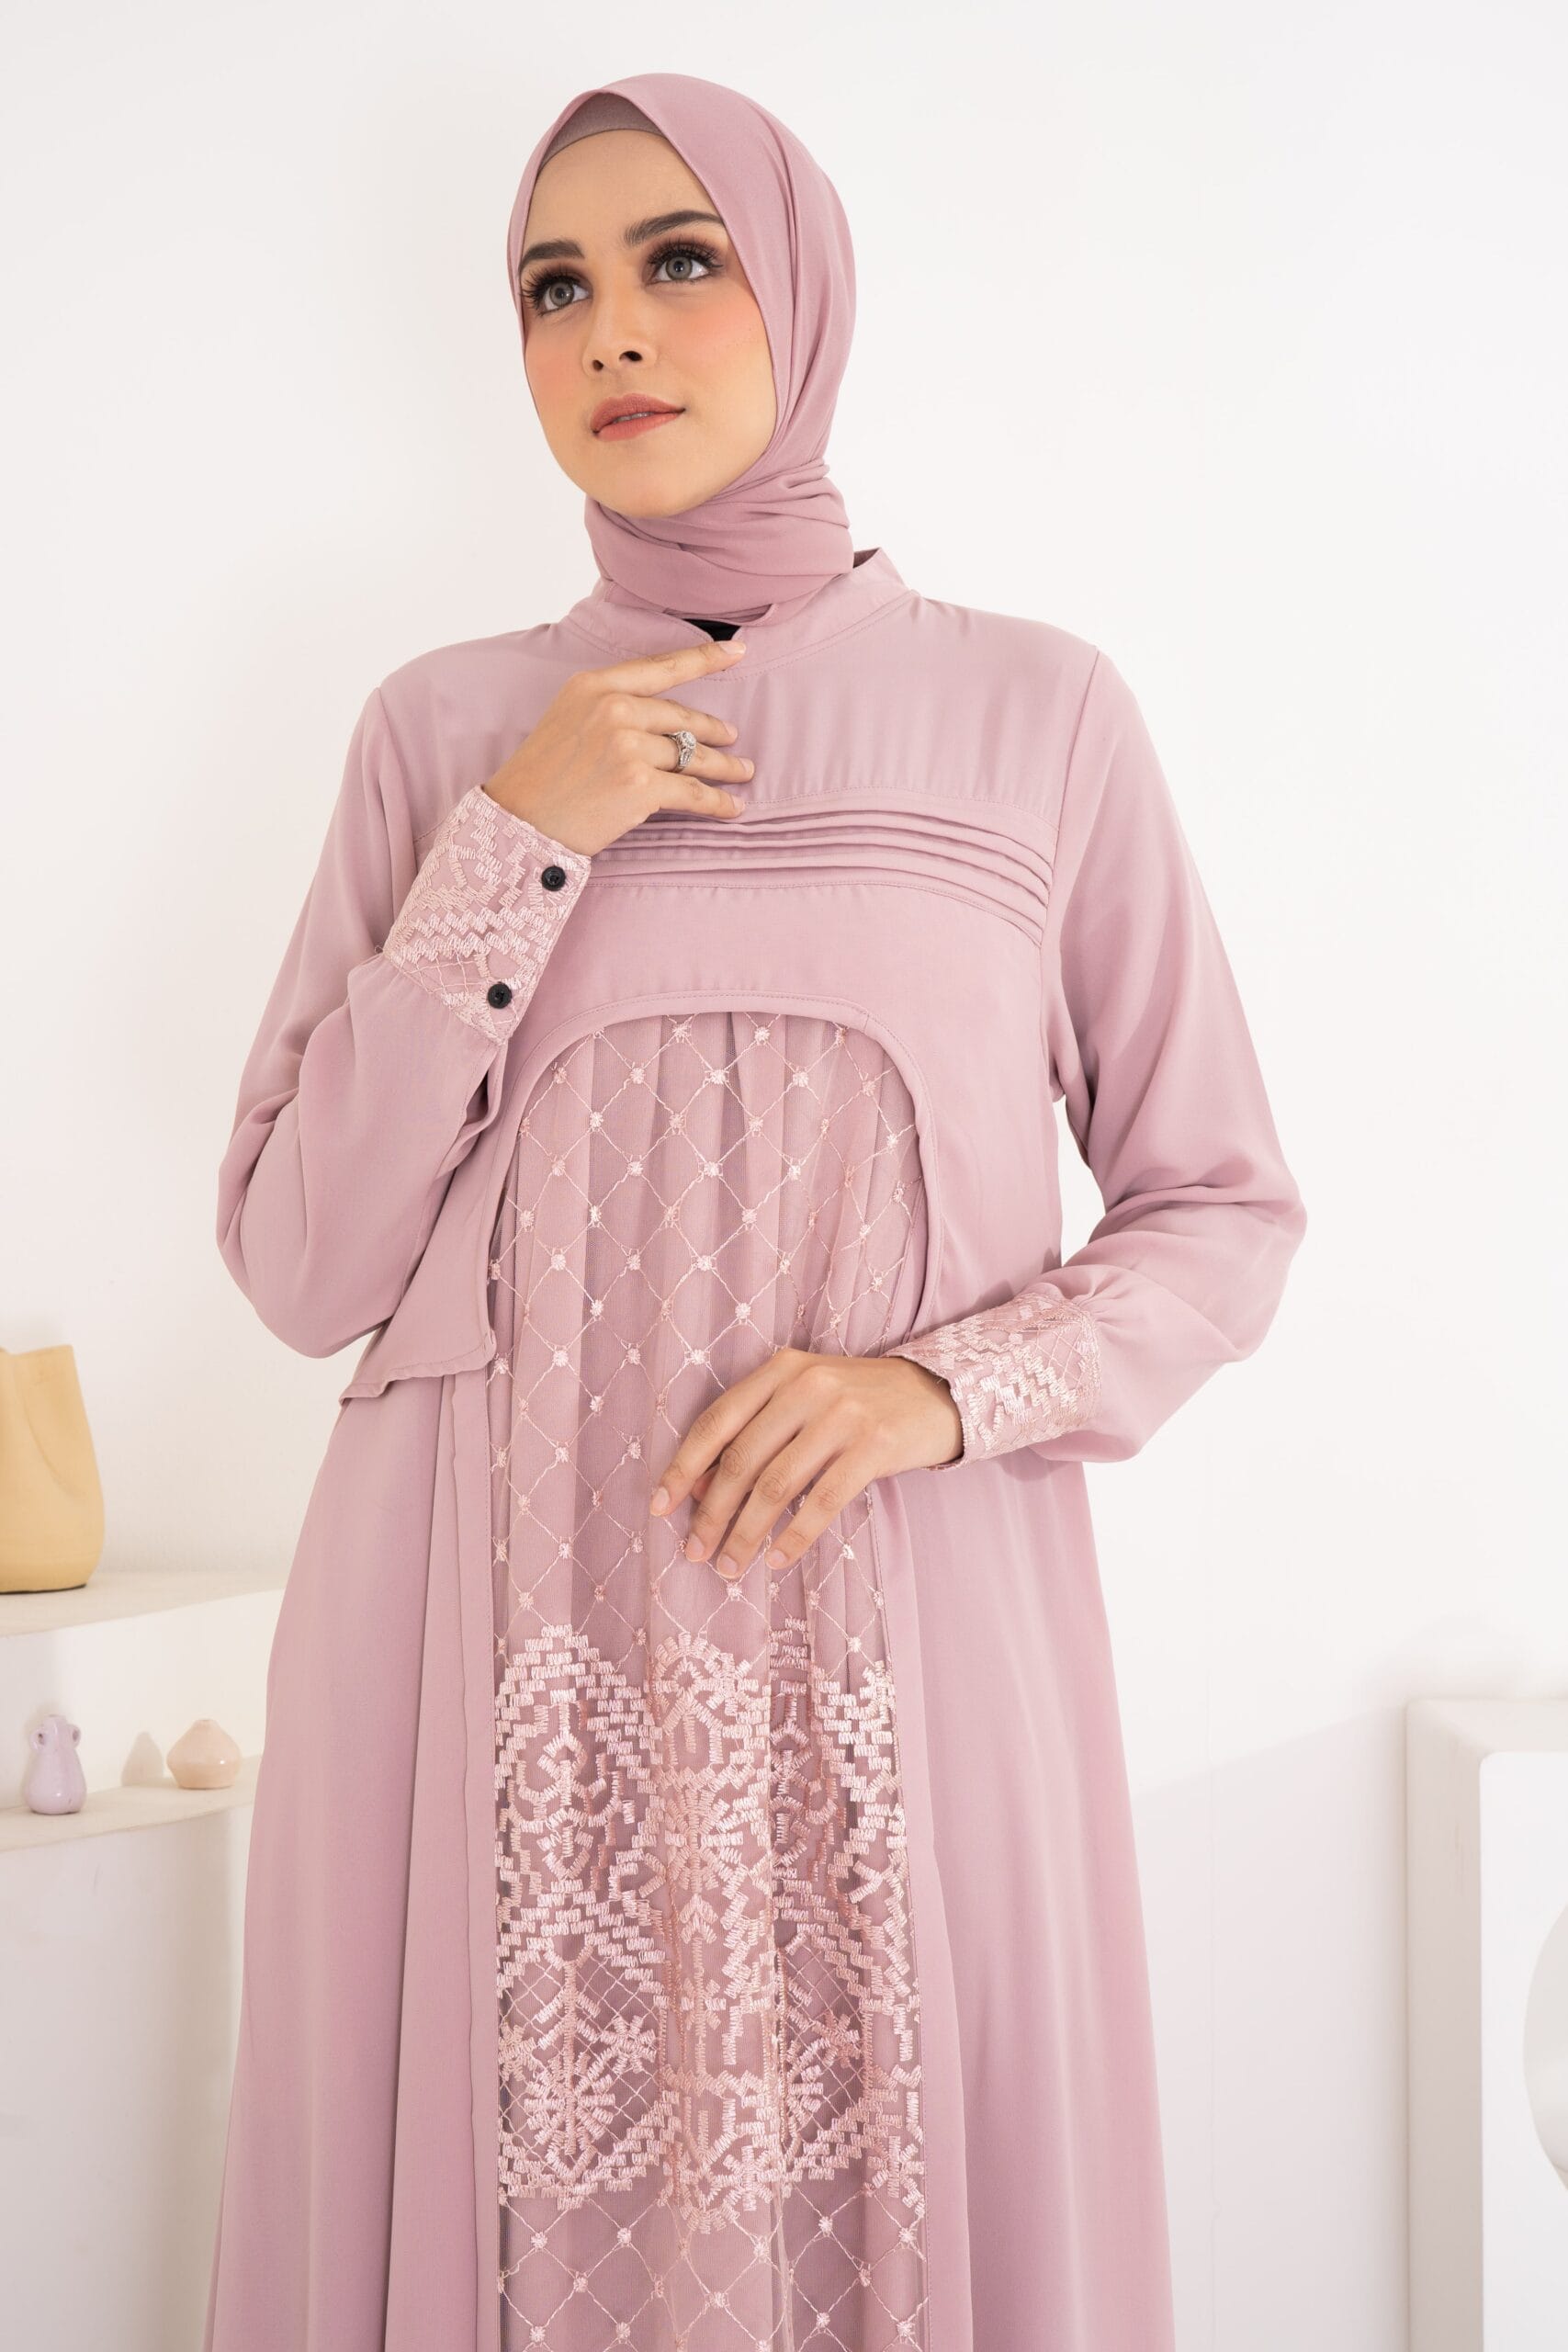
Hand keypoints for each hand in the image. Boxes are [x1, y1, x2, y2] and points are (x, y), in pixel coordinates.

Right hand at [480, 636, 755, 855]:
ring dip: (724, 767)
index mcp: (594, 685)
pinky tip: (732, 806)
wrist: (518, 822)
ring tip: (742, 772)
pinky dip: (717, 802)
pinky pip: (693, 792)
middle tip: (732, 738)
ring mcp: (628, 746)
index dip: (703, 658)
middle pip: (681, 717)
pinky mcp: (640, 785)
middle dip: (713, 730)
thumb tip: (662, 719)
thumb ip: (609, 707)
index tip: (736, 651)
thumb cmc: (540, 778)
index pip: (660, 667)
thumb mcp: (567, 719)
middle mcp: (614, 709)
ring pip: (692, 755)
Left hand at [649, 1347, 963, 1581]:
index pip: (717, 1421)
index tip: (660, 1506)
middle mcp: (808, 1385)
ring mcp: (843, 1415)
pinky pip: (823, 1500)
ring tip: (730, 1564)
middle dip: (712, 1512)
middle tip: (695, 1552)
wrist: (936, 1394)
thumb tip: (703, 1488)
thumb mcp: (804, 1399)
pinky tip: (778, 1559)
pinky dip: (795, 1535)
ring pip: (776, 1485)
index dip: (684, 1467)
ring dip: (747, 1533)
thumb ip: (757, 1431)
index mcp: (781, 1369)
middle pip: (742, 1459)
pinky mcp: (875, 1445)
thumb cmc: (858, 1403)